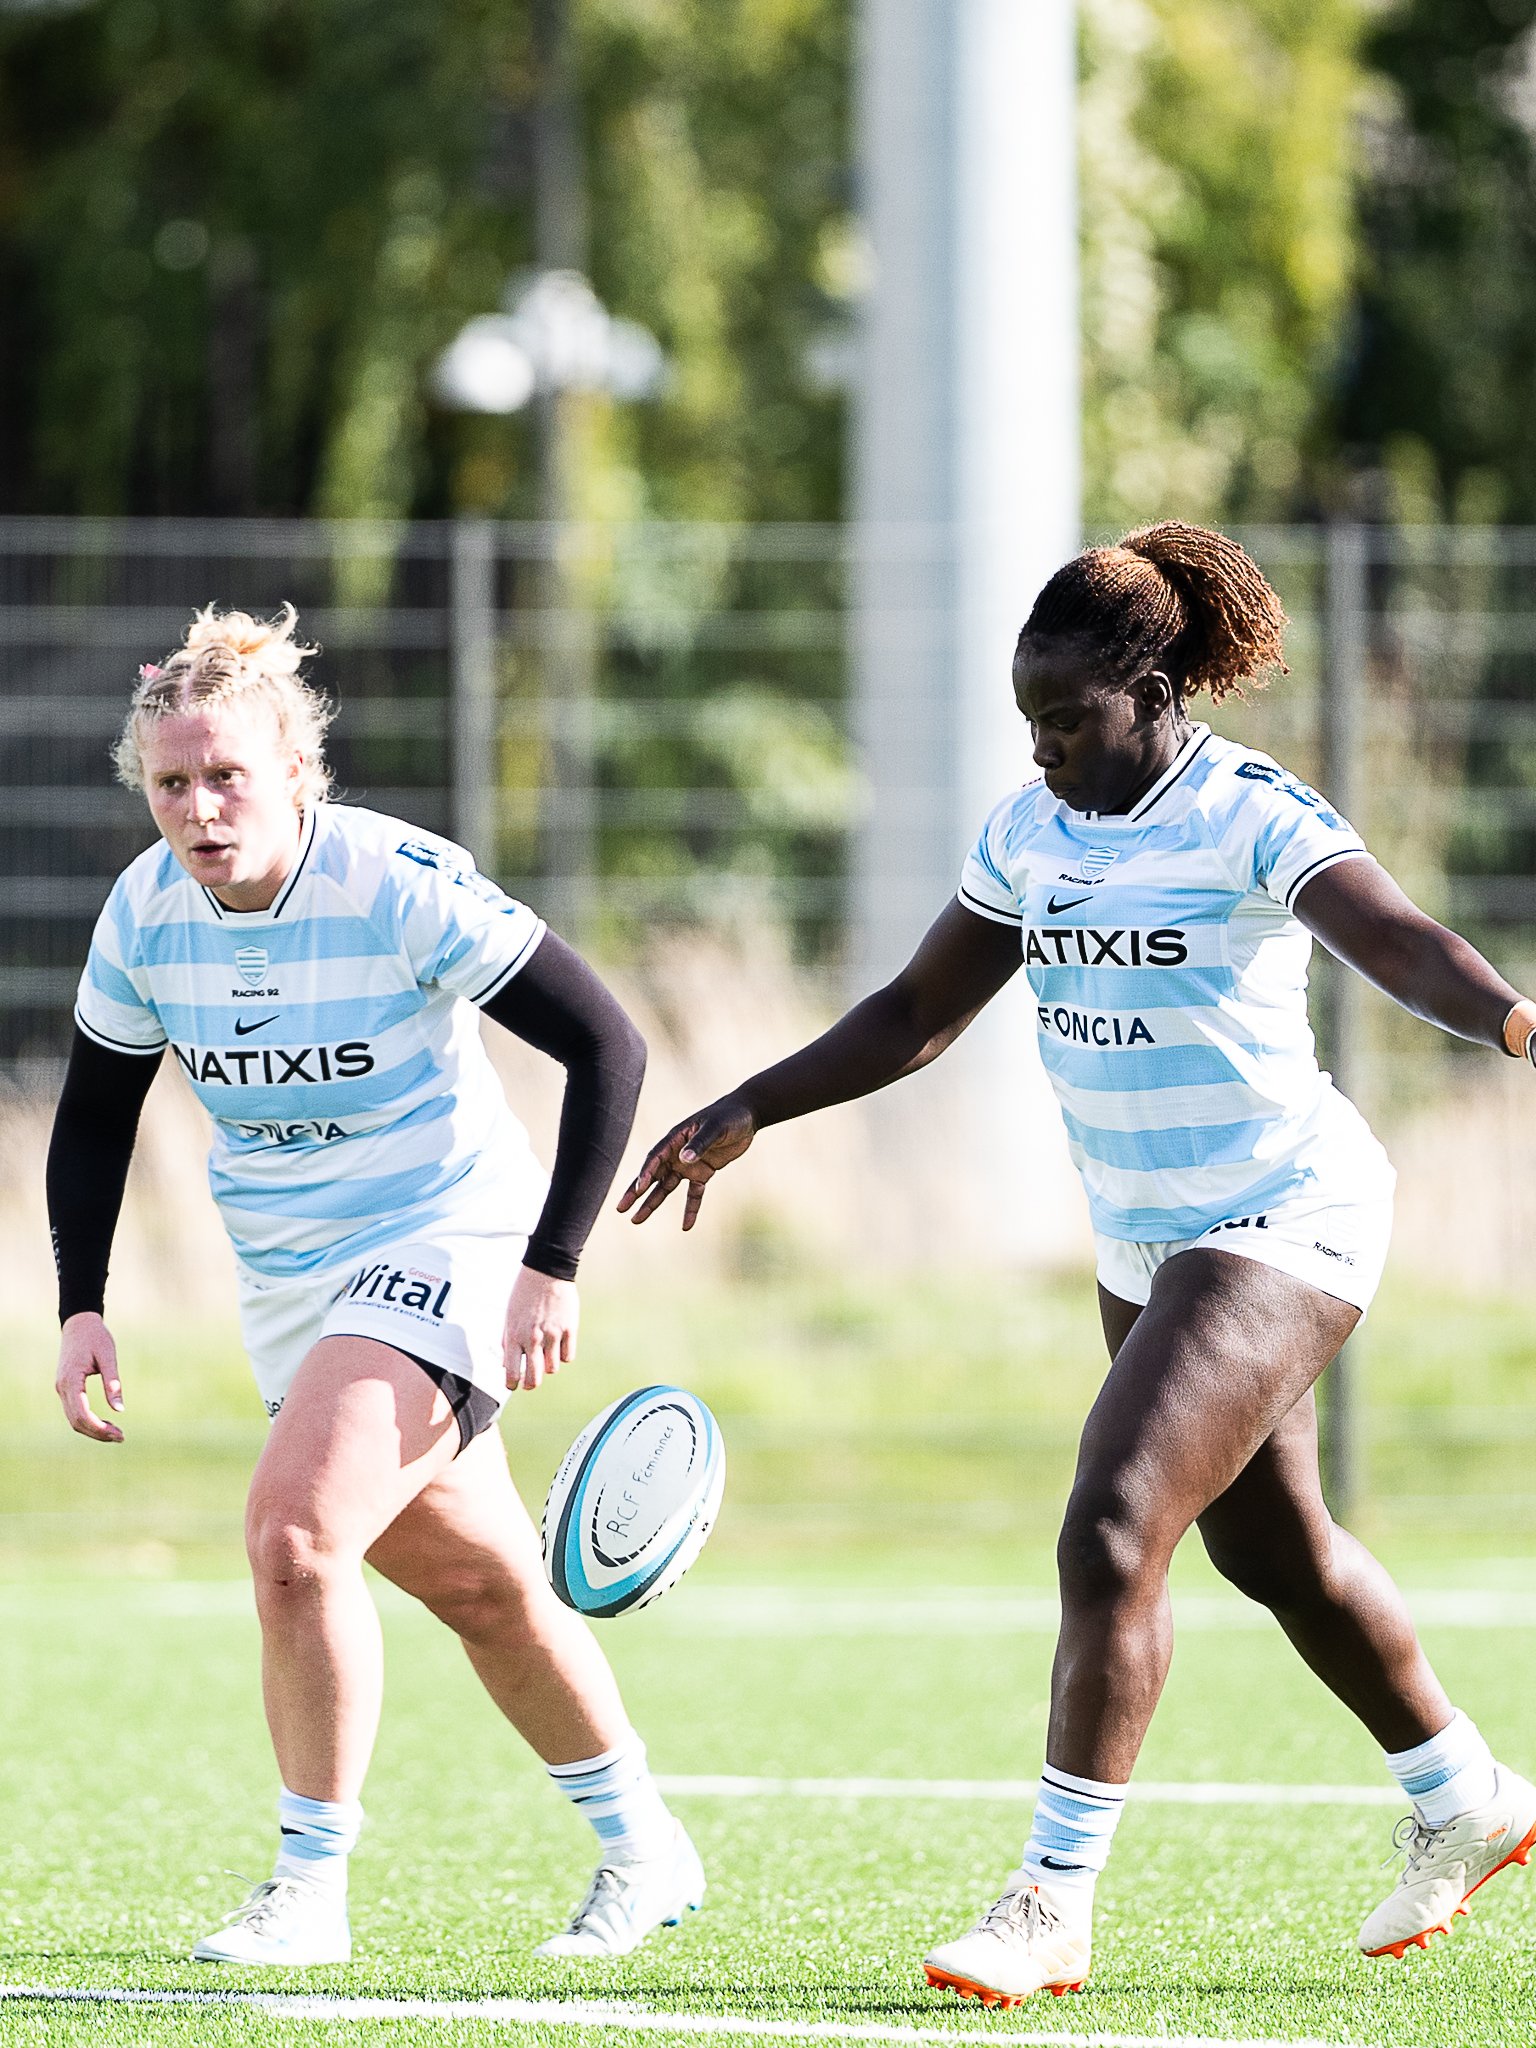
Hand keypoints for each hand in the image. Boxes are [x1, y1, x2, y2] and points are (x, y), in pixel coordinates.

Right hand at [56, 1312, 124, 1442]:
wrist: (79, 1324)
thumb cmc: (96, 1337)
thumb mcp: (108, 1356)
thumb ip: (113, 1382)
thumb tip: (119, 1409)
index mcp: (71, 1380)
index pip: (81, 1413)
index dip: (99, 1428)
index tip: (118, 1434)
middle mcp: (62, 1387)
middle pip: (76, 1421)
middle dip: (97, 1433)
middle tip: (121, 1437)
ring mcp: (61, 1389)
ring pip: (73, 1419)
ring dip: (93, 1430)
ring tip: (115, 1433)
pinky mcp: (65, 1388)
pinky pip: (74, 1411)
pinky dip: (88, 1421)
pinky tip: (105, 1423)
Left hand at [503, 1266, 577, 1392]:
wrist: (546, 1271)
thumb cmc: (524, 1293)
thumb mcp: (509, 1316)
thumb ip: (506, 1341)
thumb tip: (506, 1364)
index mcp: (514, 1336)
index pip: (511, 1373)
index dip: (512, 1384)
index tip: (514, 1385)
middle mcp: (533, 1338)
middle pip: (534, 1378)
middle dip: (532, 1384)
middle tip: (532, 1381)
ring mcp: (552, 1334)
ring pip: (553, 1369)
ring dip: (549, 1366)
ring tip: (547, 1355)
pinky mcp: (569, 1329)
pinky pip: (568, 1356)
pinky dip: (564, 1355)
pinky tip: (559, 1346)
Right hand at [617, 1093, 758, 1230]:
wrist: (747, 1116)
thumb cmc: (729, 1116)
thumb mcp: (716, 1128)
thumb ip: (700, 1143)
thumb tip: (683, 1159)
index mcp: (676, 1138)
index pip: (655, 1158)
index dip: (646, 1173)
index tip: (639, 1189)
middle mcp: (677, 1153)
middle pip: (653, 1175)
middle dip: (636, 1192)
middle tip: (620, 1208)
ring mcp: (688, 1165)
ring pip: (665, 1187)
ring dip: (652, 1203)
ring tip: (636, 1220)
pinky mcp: (703, 1173)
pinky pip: (693, 1194)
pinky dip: (690, 1209)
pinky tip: (686, 1226)